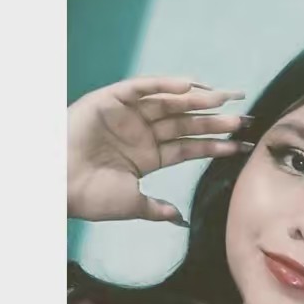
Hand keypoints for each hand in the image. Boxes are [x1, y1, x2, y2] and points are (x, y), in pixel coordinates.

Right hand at [67, 76, 252, 222]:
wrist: (58, 187)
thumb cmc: (90, 197)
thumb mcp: (134, 204)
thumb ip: (158, 208)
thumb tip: (181, 219)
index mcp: (149, 156)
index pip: (190, 147)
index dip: (216, 144)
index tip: (242, 144)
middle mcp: (142, 133)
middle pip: (187, 123)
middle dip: (216, 120)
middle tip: (245, 117)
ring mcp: (128, 115)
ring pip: (171, 104)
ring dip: (198, 101)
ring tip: (226, 100)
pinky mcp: (111, 100)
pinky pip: (143, 88)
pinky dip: (165, 84)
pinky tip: (192, 86)